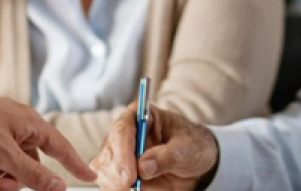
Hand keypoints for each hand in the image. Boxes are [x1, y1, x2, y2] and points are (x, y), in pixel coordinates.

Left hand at [0, 80, 95, 190]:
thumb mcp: (5, 156)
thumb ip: (33, 174)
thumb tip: (58, 185)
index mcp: (31, 124)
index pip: (61, 148)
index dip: (75, 164)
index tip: (89, 177)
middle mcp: (17, 125)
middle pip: (25, 164)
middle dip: (6, 178)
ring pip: (0, 165)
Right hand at [90, 104, 219, 190]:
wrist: (197, 165)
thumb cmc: (192, 146)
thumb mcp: (187, 147)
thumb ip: (167, 155)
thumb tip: (144, 166)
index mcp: (140, 116)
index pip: (122, 130)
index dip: (123, 151)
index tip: (130, 174)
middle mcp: (125, 134)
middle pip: (108, 151)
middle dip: (115, 171)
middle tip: (128, 185)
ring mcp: (120, 154)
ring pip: (103, 169)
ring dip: (113, 182)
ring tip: (129, 189)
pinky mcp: (120, 173)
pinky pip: (109, 183)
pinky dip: (114, 188)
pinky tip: (126, 190)